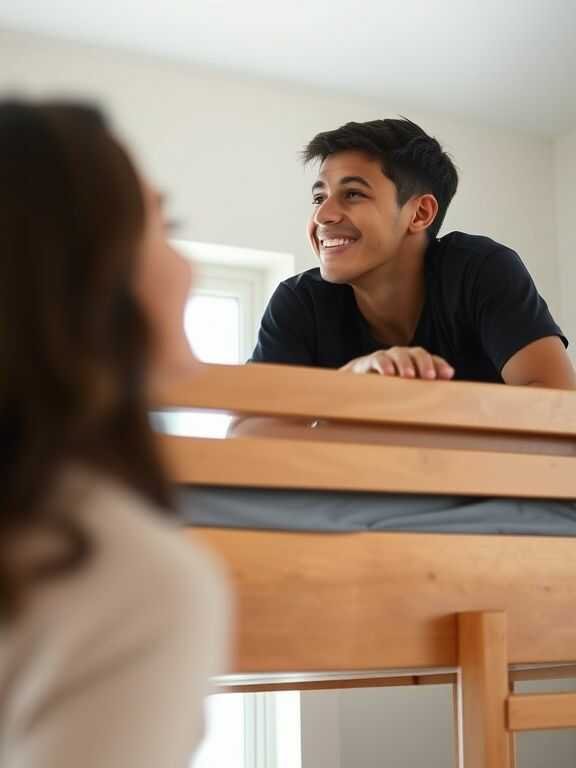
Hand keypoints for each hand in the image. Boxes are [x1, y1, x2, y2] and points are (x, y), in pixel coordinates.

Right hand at [340, 347, 454, 379]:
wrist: (360, 382)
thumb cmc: (390, 387)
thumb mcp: (409, 389)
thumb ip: (426, 389)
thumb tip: (446, 390)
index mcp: (416, 361)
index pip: (432, 359)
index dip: (440, 365)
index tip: (446, 376)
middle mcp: (404, 355)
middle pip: (418, 353)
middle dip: (425, 363)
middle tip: (429, 376)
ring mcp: (388, 356)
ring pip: (399, 354)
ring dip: (406, 363)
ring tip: (409, 375)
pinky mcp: (371, 360)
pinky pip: (379, 359)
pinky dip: (384, 365)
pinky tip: (388, 374)